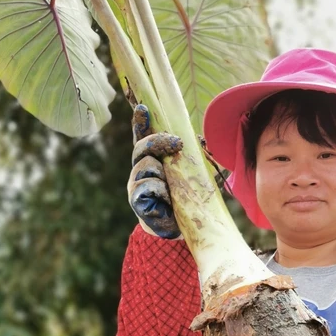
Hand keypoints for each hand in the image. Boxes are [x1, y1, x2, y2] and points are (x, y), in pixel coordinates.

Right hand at [128, 105, 183, 237]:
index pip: (143, 137)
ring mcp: (136, 184)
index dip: (141, 123)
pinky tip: (167, 201)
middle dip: (158, 141)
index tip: (143, 109)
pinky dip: (161, 192)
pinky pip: (147, 187)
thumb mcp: (191, 174)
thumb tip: (200, 140)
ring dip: (164, 175)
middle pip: (141, 147)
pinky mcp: (136, 200)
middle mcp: (140, 169)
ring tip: (173, 190)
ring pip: (146, 167)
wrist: (180, 227)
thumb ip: (192, 157)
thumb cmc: (186, 197)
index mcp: (152, 159)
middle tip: (177, 143)